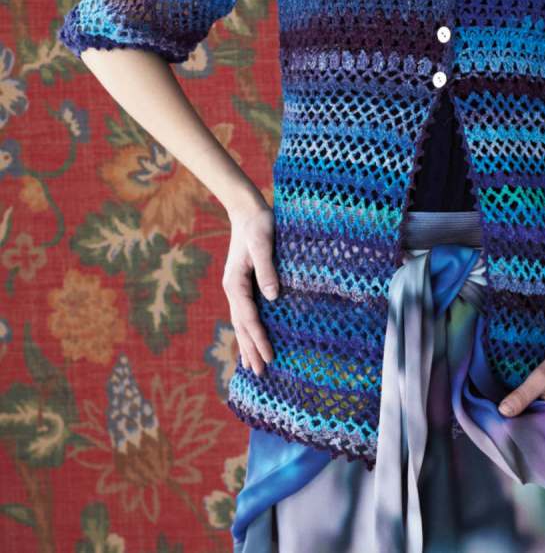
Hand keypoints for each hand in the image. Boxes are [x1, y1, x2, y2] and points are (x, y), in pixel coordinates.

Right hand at [222, 197, 280, 377]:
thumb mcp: (264, 244)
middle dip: (250, 350)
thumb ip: (266, 270)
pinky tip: (252, 337)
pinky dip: (247, 329)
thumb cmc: (258, 224)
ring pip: (240, 322)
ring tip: (251, 366)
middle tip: (260, 374)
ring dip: (247, 343)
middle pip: (241, 326)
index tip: (269, 357)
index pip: (248, 318)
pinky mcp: (243, 282)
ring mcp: (235, 286)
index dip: (259, 339)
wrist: (247, 210)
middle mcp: (232, 288)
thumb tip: (273, 297)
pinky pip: (244, 312)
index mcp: (235, 282)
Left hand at [497, 342, 544, 437]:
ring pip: (542, 430)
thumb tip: (503, 412)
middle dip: (522, 432)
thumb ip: (522, 396)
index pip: (539, 441)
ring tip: (509, 420)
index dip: (519, 437)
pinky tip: (522, 413)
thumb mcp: (541, 378)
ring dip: (527, 424)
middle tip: (502, 426)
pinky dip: (534, 418)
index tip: (502, 433)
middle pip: (540, 438)